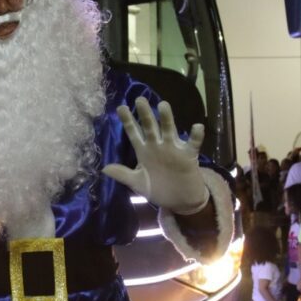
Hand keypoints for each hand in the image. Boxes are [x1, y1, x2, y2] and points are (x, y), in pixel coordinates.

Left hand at [102, 98, 208, 214]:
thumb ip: (123, 174)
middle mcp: (158, 146)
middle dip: (145, 114)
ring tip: (163, 105)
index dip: (128, 121)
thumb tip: (104, 168)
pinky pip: (193, 143)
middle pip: (150, 127)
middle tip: (139, 99)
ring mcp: (173, 149)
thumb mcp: (138, 183)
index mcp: (144, 151)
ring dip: (166, 118)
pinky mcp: (188, 156)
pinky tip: (197, 126)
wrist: (179, 201)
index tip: (120, 107)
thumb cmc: (158, 189)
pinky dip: (196, 135)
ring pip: (169, 130)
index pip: (134, 133)